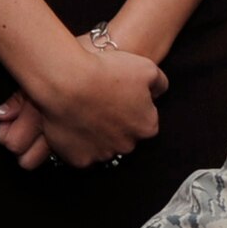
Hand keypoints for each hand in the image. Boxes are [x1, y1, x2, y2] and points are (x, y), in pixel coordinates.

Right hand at [0, 37, 169, 170]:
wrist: (66, 82)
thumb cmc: (107, 72)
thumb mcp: (146, 67)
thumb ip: (159, 83)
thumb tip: (158, 93)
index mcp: (147, 127)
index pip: (145, 121)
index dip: (132, 106)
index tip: (118, 94)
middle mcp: (128, 146)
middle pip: (125, 136)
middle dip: (116, 123)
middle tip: (100, 102)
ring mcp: (103, 155)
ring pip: (103, 146)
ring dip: (96, 134)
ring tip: (83, 112)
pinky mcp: (80, 160)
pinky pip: (81, 154)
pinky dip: (77, 144)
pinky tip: (71, 125)